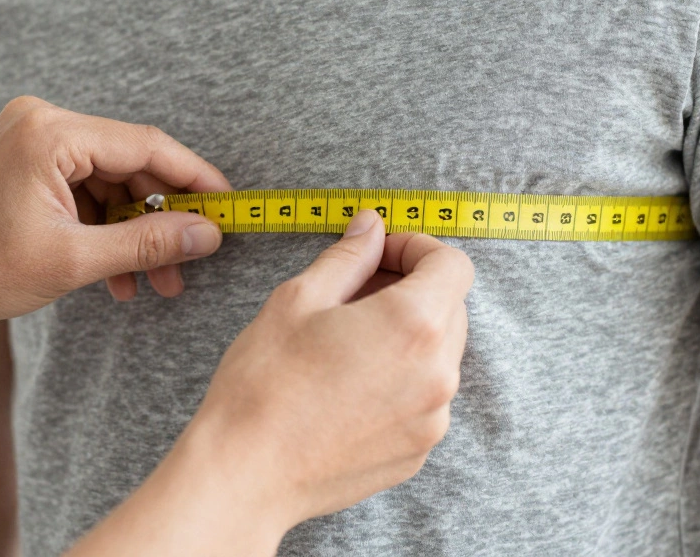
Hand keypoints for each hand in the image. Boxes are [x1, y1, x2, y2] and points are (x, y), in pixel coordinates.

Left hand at [0, 96, 231, 328]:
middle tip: (193, 261)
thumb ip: (146, 244)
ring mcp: (32, 141)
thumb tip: (208, 234)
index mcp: (50, 132)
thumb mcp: (72, 262)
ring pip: (112, 183)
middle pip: (132, 164)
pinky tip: (120, 276)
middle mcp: (42, 123)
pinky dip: (106, 230)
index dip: (195, 180)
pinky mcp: (27, 164)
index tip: (231, 209)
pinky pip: (86, 192)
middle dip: (163, 219)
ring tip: (158, 283)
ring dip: (136, 233)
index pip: (146, 146)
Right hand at [190, 208, 474, 529]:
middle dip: (412, 289)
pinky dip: (400, 380)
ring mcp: (433, 418)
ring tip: (347, 342)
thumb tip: (372, 226)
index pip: (452, 265)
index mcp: (414, 324)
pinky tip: (348, 385)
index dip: (418, 248)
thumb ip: (349, 256)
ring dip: (407, 336)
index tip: (382, 253)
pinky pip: (424, 398)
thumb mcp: (298, 299)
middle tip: (355, 292)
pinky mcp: (418, 451)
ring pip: (438, 355)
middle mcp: (438, 373)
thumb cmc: (264, 383)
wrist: (247, 474)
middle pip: (451, 308)